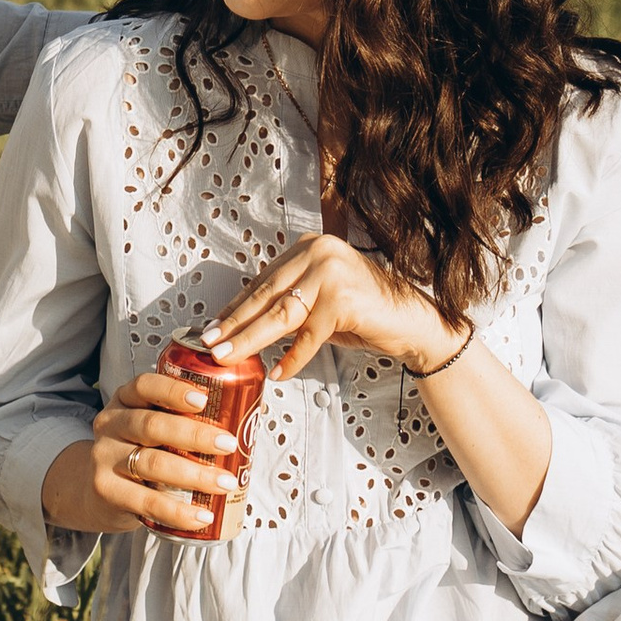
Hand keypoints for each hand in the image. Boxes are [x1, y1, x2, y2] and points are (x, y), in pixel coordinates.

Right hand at [41, 364, 248, 539]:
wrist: (95, 490)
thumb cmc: (140, 452)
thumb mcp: (151, 428)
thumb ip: (185, 418)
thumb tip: (256, 409)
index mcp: (125, 401)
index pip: (144, 386)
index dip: (173, 390)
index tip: (204, 400)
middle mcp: (111, 425)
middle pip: (151, 425)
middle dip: (194, 435)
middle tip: (229, 444)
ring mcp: (105, 458)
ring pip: (152, 463)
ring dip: (194, 474)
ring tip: (225, 483)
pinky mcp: (107, 491)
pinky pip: (146, 501)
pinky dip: (178, 511)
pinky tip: (202, 516)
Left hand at [206, 233, 460, 384]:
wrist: (411, 323)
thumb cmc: (364, 314)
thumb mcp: (318, 304)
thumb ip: (287, 307)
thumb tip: (242, 327)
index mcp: (309, 247)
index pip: (263, 281)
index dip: (235, 306)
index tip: (212, 326)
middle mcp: (318, 253)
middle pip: (266, 296)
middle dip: (235, 323)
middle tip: (209, 342)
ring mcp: (331, 274)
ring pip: (280, 315)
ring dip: (250, 339)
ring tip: (227, 356)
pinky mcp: (342, 300)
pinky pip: (308, 336)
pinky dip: (293, 358)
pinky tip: (278, 373)